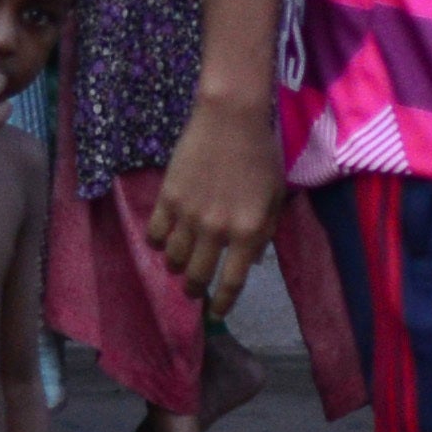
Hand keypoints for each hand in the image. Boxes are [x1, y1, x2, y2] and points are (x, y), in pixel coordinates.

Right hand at [150, 90, 283, 307]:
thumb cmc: (261, 155)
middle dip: (195, 290)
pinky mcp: (168, 198)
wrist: (231, 118)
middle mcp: (218, 230)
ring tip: (178, 266)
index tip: (216, 313)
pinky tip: (164, 241)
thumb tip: (251, 261)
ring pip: (174, 259)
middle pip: (198, 276)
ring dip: (176, 267)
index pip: (232, 282)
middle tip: (193, 291)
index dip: (222, 303)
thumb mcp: (275, 197)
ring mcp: (190, 215)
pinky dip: (159, 243)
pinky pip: (156, 234)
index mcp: (250, 231)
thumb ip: (264, 231)